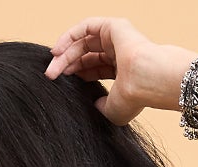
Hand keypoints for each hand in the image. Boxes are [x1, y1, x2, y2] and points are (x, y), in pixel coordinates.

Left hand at [44, 18, 171, 125]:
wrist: (146, 80)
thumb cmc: (135, 97)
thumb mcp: (113, 110)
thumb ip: (102, 107)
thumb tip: (94, 106)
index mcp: (123, 70)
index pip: (94, 67)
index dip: (77, 73)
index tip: (62, 82)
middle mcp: (120, 52)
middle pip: (86, 54)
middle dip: (66, 64)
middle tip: (51, 75)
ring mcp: (117, 37)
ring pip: (84, 41)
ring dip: (65, 52)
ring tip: (52, 66)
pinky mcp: (113, 26)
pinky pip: (86, 26)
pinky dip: (70, 35)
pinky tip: (58, 50)